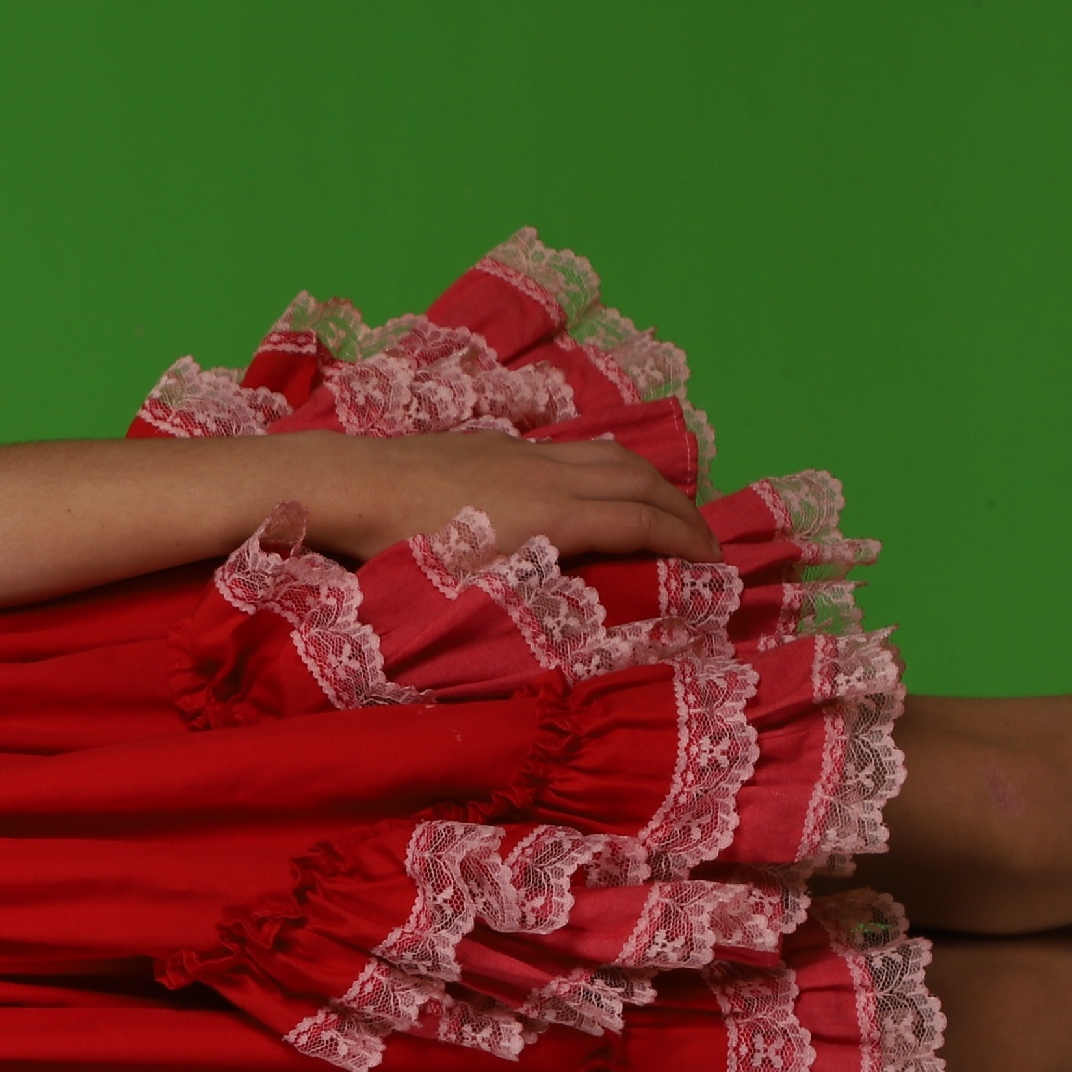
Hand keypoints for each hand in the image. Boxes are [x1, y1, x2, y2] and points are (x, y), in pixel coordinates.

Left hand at [291, 430, 720, 565]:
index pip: (642, 524)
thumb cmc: (404, 548)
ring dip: (650, 480)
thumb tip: (579, 627)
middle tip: (707, 540)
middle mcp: (551, 474)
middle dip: (684, 509)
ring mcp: (525, 452)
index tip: (717, 566)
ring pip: (610, 455)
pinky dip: (609, 465)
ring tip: (668, 506)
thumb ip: (531, 600)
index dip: (687, 544)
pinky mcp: (499, 443)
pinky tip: (600, 484)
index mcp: (553, 515)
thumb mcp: (472, 589)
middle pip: (640, 481)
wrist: (353, 485)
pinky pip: (575, 448)